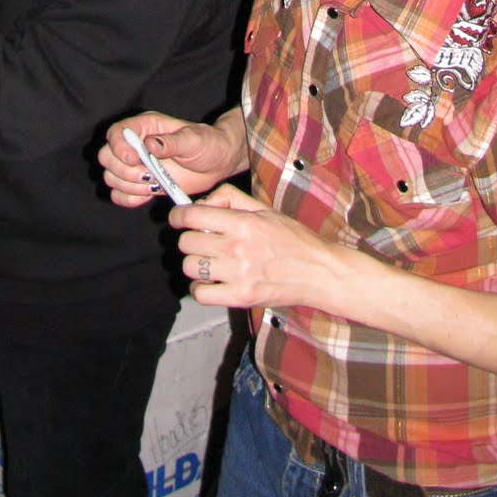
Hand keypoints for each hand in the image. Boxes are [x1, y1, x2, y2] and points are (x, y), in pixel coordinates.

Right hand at [99, 111, 242, 206]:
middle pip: (107, 157)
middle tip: (148, 176)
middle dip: (123, 171)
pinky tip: (146, 196)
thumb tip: (150, 144)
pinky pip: (120, 194)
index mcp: (146, 127)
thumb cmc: (208, 144)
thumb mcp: (194, 140)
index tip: (134, 159)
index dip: (118, 147)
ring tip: (153, 185)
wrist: (217, 163)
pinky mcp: (141, 184)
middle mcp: (136, 145)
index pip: (116, 132)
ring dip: (128, 186)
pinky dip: (128, 199)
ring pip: (112, 177)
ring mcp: (137, 165)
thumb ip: (171, 142)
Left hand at [170, 180, 339, 308]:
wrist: (319, 272)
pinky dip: (200, 288)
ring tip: (209, 261)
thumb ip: (230, 199)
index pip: (192, 216)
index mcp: (242, 223)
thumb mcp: (263, 209)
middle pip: (187, 242)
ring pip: (190, 267)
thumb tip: (201, 203)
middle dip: (189, 238)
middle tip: (202, 240)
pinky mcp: (240, 298)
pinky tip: (212, 280)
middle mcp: (237, 248)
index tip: (177, 218)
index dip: (178, 216)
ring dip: (195, 263)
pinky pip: (200, 294)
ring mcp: (238, 275)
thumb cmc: (292, 238)